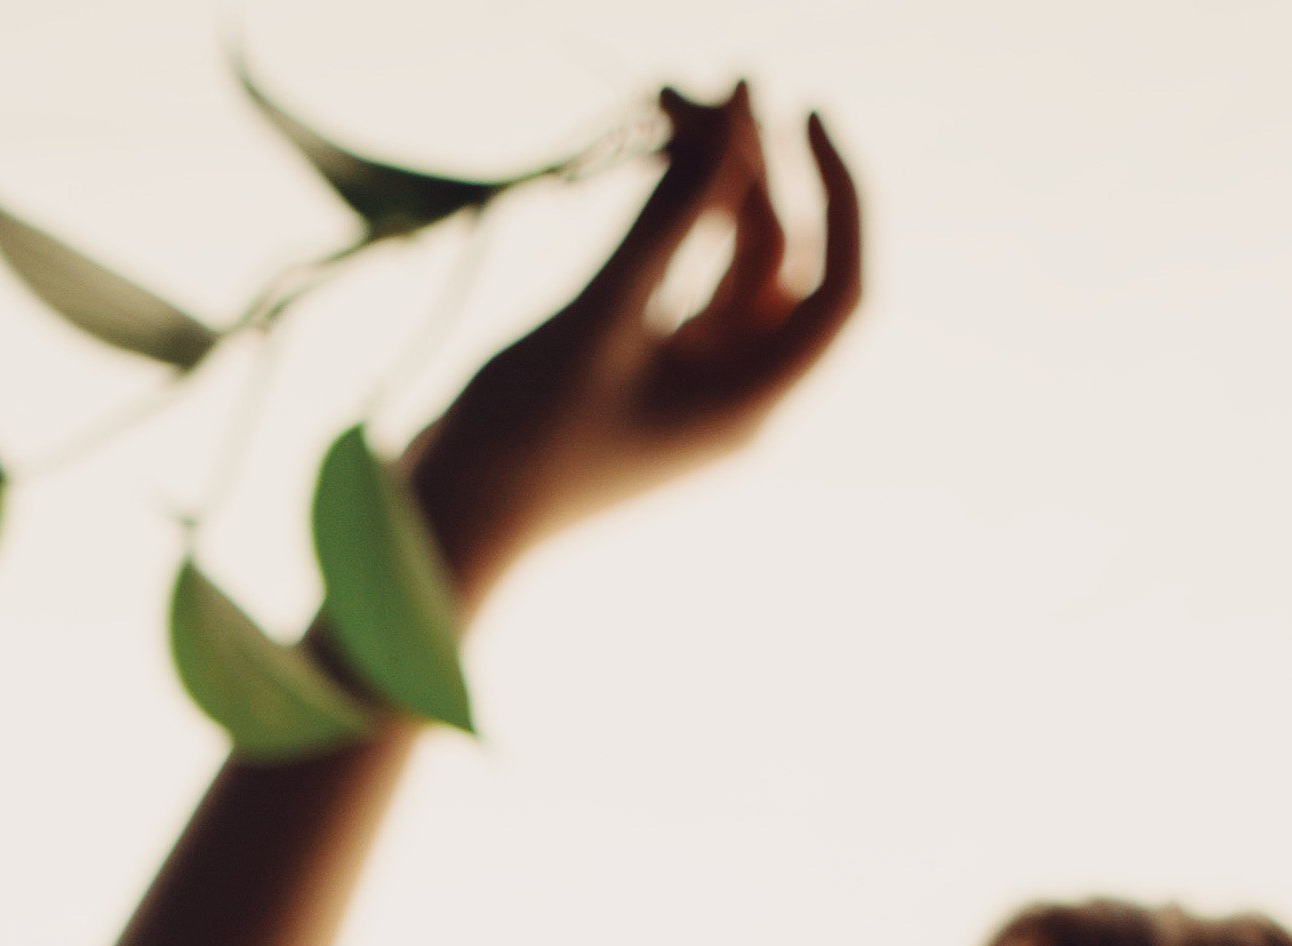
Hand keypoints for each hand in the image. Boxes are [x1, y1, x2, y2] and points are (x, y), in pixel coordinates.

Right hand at [409, 84, 861, 597]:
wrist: (450, 519)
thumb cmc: (525, 441)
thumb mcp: (601, 317)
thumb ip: (670, 220)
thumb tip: (733, 126)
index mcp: (749, 405)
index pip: (839, 292)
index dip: (841, 196)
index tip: (805, 110)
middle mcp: (732, 394)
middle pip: (780, 262)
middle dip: (755, 169)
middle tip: (716, 81)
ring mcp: (686, 380)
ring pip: (728, 262)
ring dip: (709, 182)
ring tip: (668, 95)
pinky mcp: (638, 366)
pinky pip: (681, 274)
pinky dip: (673, 217)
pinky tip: (656, 153)